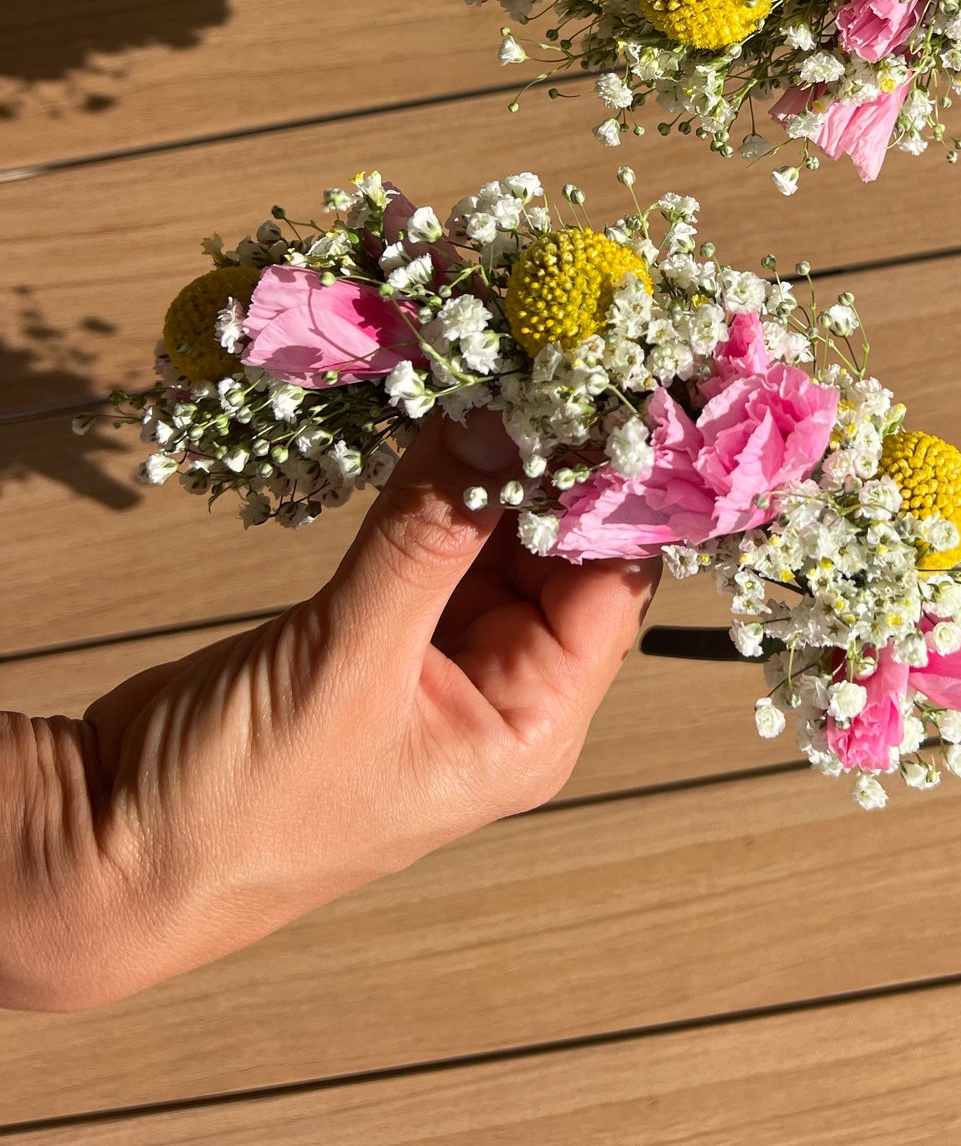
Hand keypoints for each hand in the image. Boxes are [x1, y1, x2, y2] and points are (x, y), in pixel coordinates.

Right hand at [0, 413, 658, 1009]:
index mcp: (529, 726)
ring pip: (498, 531)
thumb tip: (498, 421)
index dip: (616, 483)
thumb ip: (426, 535)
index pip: (613, 583)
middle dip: (554, 453)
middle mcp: (503, 690)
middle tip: (548, 347)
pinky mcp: (380, 625)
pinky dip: (436, 477)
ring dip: (494, 455)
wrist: (109, 850)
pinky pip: (432, 534)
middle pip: (564, 548)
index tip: (606, 382)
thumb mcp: (347, 663)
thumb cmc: (238, 808)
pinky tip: (442, 411)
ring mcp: (441, 656)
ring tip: (500, 356)